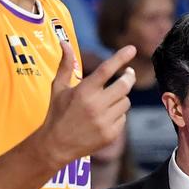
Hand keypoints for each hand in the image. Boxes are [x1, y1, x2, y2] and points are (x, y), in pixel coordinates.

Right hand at [38, 41, 136, 168]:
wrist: (56, 146)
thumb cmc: (57, 113)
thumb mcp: (58, 88)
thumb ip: (65, 65)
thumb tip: (64, 42)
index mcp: (83, 91)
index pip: (106, 70)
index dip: (121, 57)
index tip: (132, 48)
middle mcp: (95, 106)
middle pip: (124, 85)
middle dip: (128, 77)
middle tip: (128, 74)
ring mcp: (104, 121)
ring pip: (126, 102)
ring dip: (121, 98)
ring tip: (109, 100)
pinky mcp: (111, 134)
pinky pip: (123, 118)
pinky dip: (118, 115)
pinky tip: (105, 117)